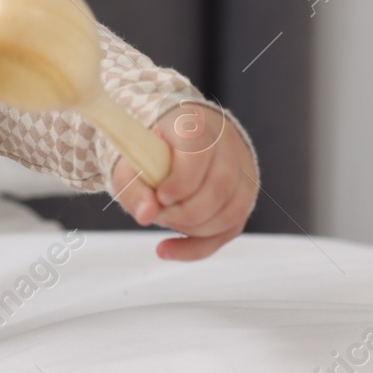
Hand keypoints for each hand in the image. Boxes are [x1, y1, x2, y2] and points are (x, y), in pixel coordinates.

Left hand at [110, 102, 257, 260]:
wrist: (168, 139)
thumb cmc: (147, 150)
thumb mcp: (128, 162)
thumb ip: (132, 186)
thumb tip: (146, 215)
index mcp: (193, 124)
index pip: (198, 151)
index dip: (181, 181)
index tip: (160, 196)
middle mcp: (225, 143)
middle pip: (220, 187)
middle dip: (186, 212)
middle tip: (159, 214)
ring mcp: (241, 169)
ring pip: (232, 211)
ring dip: (194, 229)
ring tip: (164, 221)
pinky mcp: (244, 194)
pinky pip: (231, 228)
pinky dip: (200, 246)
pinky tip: (168, 249)